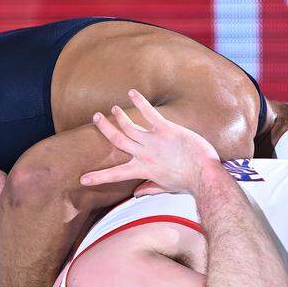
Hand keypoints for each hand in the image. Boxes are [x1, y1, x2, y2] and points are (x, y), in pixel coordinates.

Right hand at [80, 89, 220, 194]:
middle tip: (97, 117)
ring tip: (114, 108)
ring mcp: (154, 141)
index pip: (115, 175)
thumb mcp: (165, 188)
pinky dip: (140, 102)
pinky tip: (132, 92)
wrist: (204, 174)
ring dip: (120, 116)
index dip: (98, 177)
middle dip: (105, 128)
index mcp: (143, 170)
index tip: (83, 179)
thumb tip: (136, 194)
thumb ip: (149, 188)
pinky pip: (149, 113)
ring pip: (129, 126)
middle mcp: (144, 155)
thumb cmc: (188, 182)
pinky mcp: (166, 130)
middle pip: (117, 139)